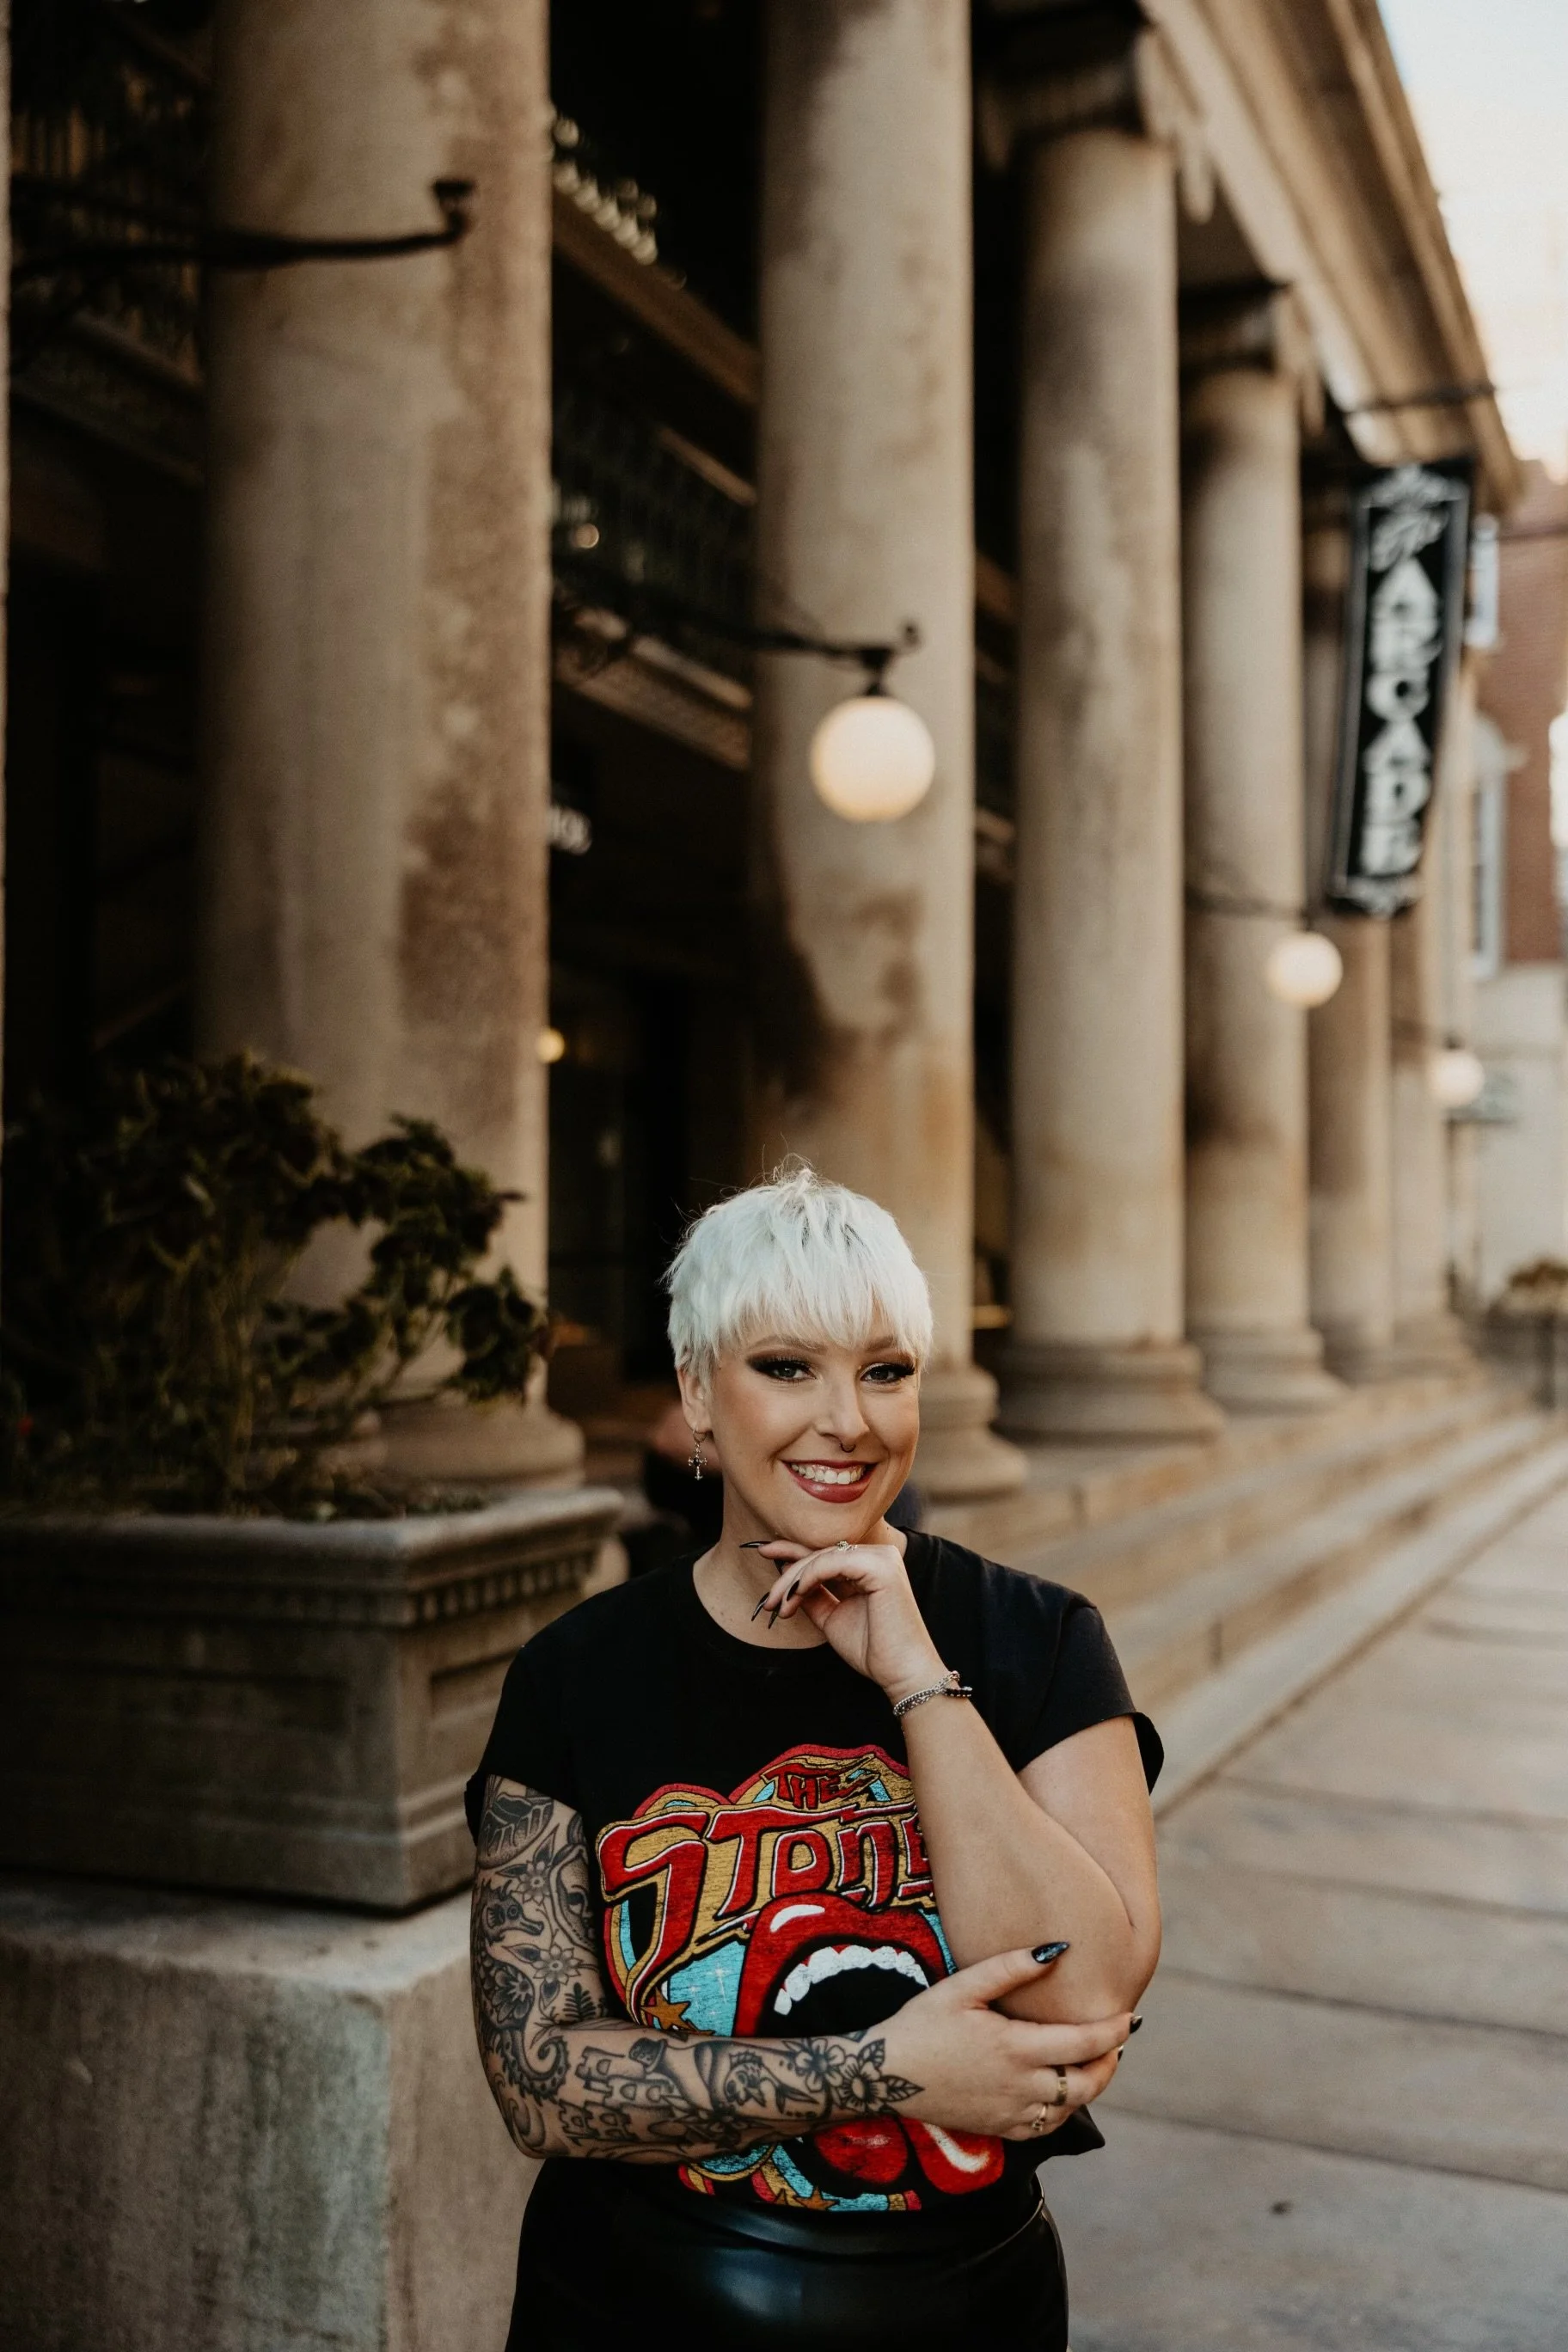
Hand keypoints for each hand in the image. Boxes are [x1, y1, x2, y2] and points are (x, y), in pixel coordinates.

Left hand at [755, 1539, 944, 1700]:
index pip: (825, 1553)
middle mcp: (879, 1556)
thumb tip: (785, 1575)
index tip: (764, 1553)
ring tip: (778, 1606)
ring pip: (823, 1557)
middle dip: (787, 1573)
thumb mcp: (831, 1616)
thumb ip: (812, 1594)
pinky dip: (808, 1577)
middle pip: (821, 1554)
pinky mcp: (881, 1567)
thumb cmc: (872, 1649)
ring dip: (793, 1580)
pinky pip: (832, 1563)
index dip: (793, 1552)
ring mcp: (882, 1558)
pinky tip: (794, 1596)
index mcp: (870, 1566)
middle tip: (768, 1600)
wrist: (900, 1673)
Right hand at [878, 1947, 1131, 2140]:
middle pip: (1086, 2085)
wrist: (885, 2074)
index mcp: (1015, 2048)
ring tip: (1094, 2063)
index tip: (1130, 2018)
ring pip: (1070, 2110)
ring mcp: (1010, 2113)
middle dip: (1109, 2064)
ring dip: (1090, 2088)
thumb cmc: (922, 2023)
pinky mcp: (998, 2129)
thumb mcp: (961, 1986)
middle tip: (1117, 2044)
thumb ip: (1010, 1968)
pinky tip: (1061, 2092)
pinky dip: (1063, 2111)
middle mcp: (1020, 2086)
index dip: (1112, 2033)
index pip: (1082, 2044)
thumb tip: (1056, 1951)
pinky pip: (1045, 2127)